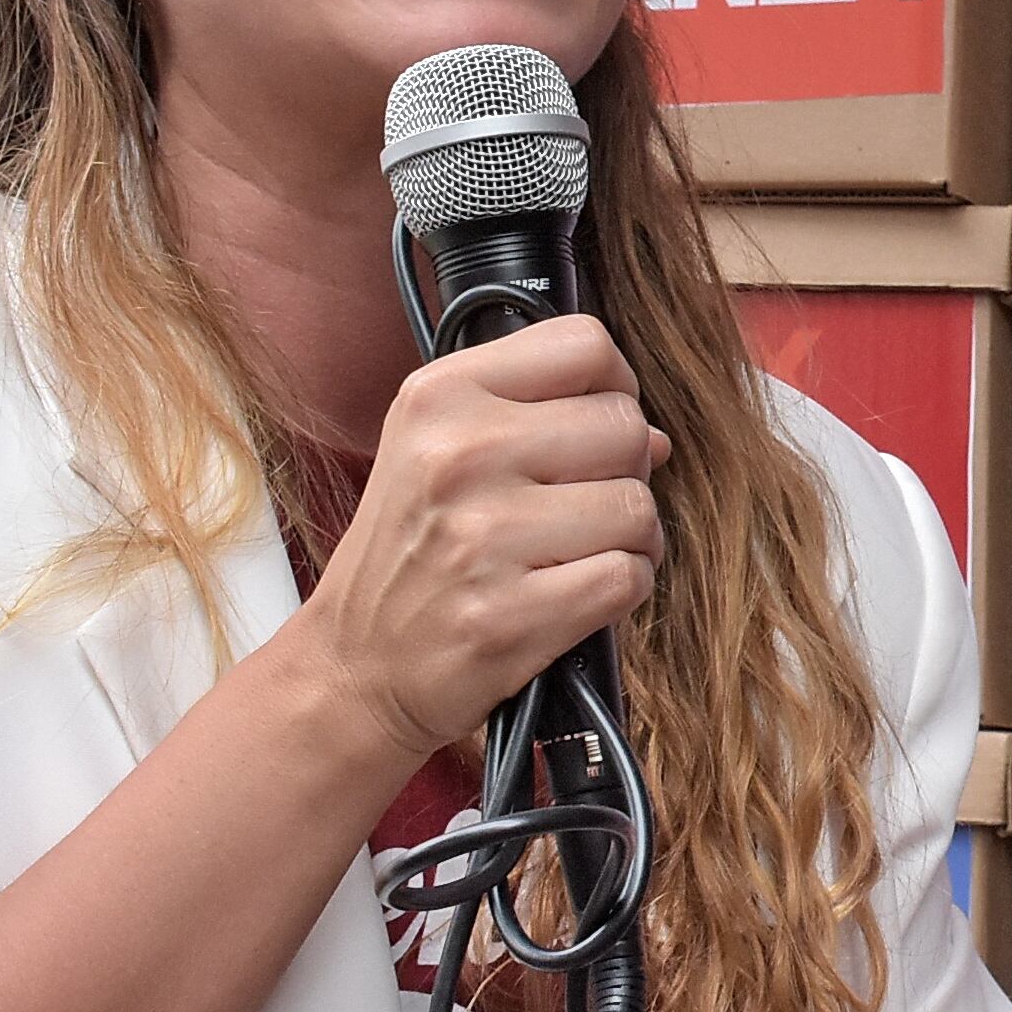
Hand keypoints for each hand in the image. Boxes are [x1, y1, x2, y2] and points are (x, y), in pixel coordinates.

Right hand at [275, 315, 668, 785]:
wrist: (355, 667)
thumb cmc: (412, 553)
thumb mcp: (437, 451)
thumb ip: (541, 417)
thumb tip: (656, 434)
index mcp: (439, 398)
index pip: (584, 344)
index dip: (613, 387)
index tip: (592, 428)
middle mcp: (458, 456)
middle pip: (625, 427)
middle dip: (626, 471)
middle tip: (582, 506)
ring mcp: (482, 538)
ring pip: (637, 507)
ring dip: (631, 539)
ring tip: (576, 554)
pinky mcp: (509, 615)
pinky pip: (628, 577)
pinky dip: (621, 590)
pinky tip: (575, 594)